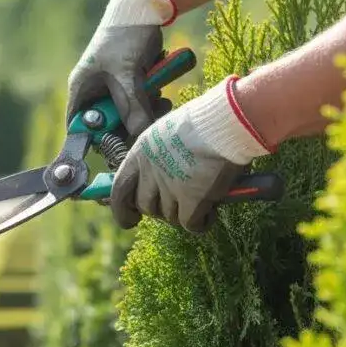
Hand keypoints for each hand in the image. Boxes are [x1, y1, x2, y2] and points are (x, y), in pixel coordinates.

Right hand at [66, 0, 176, 136]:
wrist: (145, 9)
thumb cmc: (125, 36)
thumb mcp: (128, 75)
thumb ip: (134, 108)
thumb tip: (141, 139)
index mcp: (82, 89)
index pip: (80, 128)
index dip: (96, 141)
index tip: (119, 148)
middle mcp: (95, 92)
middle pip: (109, 126)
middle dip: (130, 125)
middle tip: (149, 121)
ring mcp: (113, 88)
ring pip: (128, 116)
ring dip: (145, 113)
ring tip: (160, 101)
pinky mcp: (131, 85)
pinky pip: (140, 104)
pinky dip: (151, 103)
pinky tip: (162, 94)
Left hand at [110, 76, 273, 231]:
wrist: (226, 123)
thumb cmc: (205, 121)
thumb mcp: (170, 131)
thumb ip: (161, 154)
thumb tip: (166, 172)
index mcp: (142, 151)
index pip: (120, 188)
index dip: (122, 208)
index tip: (130, 219)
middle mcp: (151, 171)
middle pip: (145, 206)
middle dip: (160, 210)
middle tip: (178, 205)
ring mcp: (170, 187)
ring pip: (169, 217)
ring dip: (183, 214)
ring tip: (202, 201)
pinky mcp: (191, 200)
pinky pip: (190, 225)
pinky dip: (201, 223)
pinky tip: (211, 213)